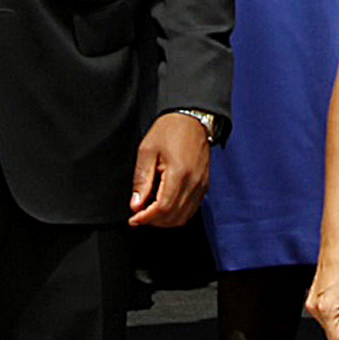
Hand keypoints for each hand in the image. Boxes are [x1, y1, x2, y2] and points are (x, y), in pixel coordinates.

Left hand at [128, 110, 210, 227]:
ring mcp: (202, 185)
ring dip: (165, 220)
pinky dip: (177, 214)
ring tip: (150, 211)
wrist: (192, 118)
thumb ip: (142, 180)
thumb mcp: (147, 151)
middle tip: (139, 215)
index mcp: (179, 173)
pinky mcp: (204, 185)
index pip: (163, 208)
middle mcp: (194, 182)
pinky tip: (165, 206)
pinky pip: (191, 209)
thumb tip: (136, 205)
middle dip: (154, 221)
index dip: (146, 218)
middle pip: (174, 216)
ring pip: (184, 217)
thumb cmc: (169, 131)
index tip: (133, 218)